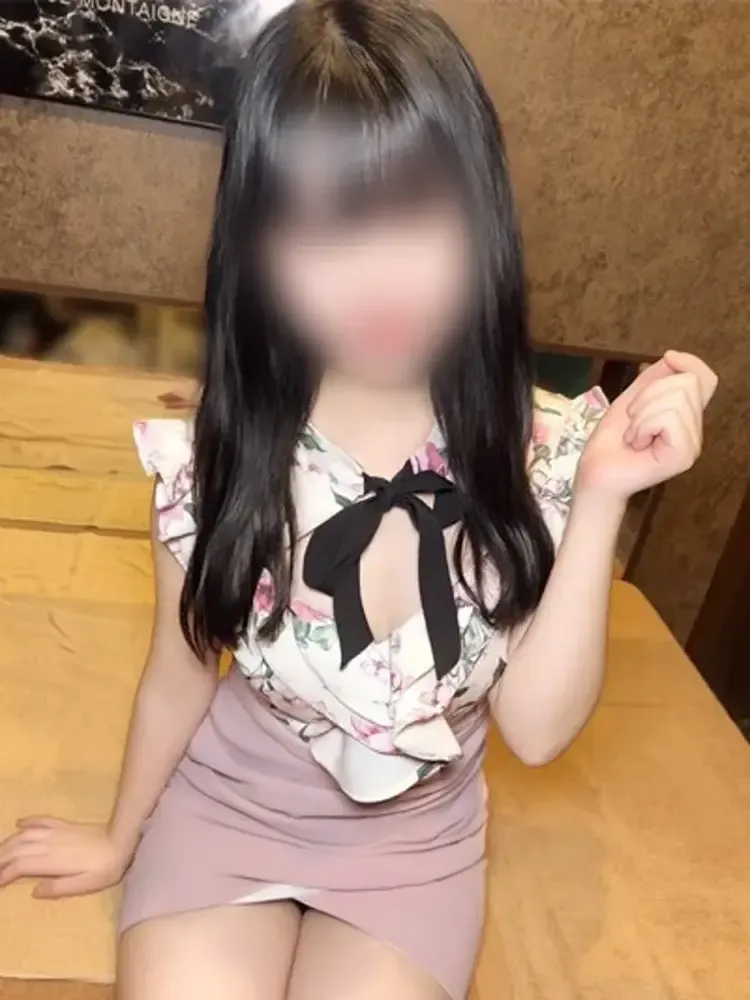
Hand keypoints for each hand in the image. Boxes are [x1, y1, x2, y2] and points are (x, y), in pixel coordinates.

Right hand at [0, 817, 130, 898]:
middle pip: (16, 848)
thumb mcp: (86, 885)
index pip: (19, 865)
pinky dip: (28, 821)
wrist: (121, 840)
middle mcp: (49, 843)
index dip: (3, 873)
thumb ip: (59, 888)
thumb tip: (33, 891)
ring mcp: (56, 832)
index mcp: (51, 861)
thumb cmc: (105, 867)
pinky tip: (18, 824)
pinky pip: (42, 820)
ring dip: (7, 842)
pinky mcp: (65, 825)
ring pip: (24, 834)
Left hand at [577, 350, 717, 500]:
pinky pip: (668, 418)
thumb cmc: (611, 442)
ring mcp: (692, 444)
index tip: (668, 359)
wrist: (595, 473)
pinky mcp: (684, 455)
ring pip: (677, 399)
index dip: (690, 362)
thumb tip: (673, 357)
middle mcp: (695, 430)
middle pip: (687, 382)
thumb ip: (654, 378)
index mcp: (685, 416)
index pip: (706, 379)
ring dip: (642, 414)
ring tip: (633, 435)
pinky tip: (637, 443)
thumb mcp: (631, 399)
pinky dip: (643, 426)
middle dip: (649, 394)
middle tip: (633, 421)